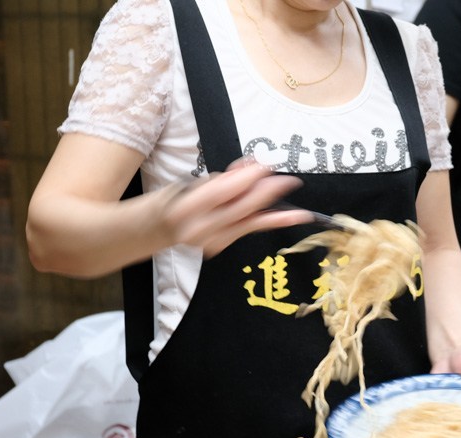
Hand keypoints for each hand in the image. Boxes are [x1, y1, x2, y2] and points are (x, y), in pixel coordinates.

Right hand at [161, 159, 313, 256]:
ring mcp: (210, 242)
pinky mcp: (219, 247)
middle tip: (288, 182)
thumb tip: (251, 167)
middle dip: (267, 194)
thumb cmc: (176, 199)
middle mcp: (199, 229)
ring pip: (249, 224)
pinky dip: (265, 222)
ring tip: (301, 214)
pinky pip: (246, 231)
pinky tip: (285, 219)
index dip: (247, 179)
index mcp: (187, 208)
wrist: (159, 227)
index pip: (223, 192)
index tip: (266, 166)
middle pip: (241, 210)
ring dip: (275, 215)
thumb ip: (224, 179)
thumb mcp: (194, 182)